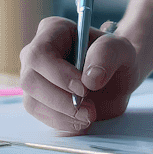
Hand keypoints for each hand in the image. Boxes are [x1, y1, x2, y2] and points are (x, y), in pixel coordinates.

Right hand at [19, 17, 139, 133]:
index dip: (58, 74)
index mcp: (53, 31)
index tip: (84, 89)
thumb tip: (89, 78)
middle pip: (30, 80)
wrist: (117, 78)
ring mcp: (33, 77)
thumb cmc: (116, 58)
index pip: (40, 53)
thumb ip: (108, 54)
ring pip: (32, 101)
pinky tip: (80, 122)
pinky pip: (39, 115)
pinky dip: (61, 123)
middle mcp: (36, 53)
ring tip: (89, 116)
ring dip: (62, 115)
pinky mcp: (37, 99)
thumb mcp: (122, 49)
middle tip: (90, 109)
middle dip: (61, 100)